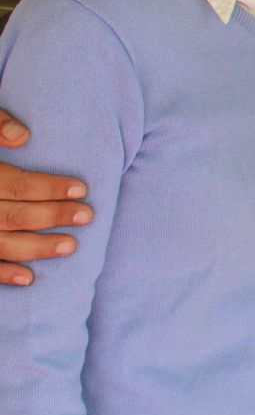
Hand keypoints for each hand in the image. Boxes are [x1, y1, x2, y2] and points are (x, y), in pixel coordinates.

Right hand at [0, 111, 90, 285]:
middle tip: (87, 215)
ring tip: (70, 246)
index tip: (81, 189)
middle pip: (12, 216)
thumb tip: (23, 137)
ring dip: (36, 248)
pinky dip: (2, 274)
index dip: (49, 188)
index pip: (16, 184)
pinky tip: (28, 278)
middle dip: (52, 216)